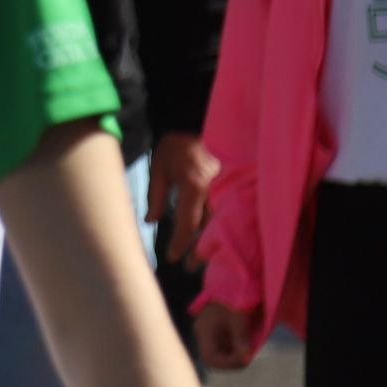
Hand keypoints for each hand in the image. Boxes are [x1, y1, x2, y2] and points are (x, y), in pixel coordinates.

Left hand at [146, 130, 217, 264]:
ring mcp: (229, 187)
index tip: (172, 258)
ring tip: (202, 258)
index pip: (189, 223)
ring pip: (223, 222)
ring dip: (214, 242)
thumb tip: (151, 221)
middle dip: (202, 250)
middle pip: (211, 229)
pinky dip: (222, 227)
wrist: (199, 120)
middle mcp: (216, 188)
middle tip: (190, 266)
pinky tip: (216, 238)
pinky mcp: (236, 185)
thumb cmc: (176, 145)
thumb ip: (155, 195)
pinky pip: (230, 212)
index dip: (180, 244)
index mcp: (196, 184)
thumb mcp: (159, 167)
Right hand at [194, 300, 256, 370]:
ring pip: (220, 353)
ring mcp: (210, 332)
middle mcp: (204, 333)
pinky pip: (224, 346)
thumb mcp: (239, 319)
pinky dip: (235, 349)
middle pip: (214, 358)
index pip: (210, 358)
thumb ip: (241, 339)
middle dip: (232, 361)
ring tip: (249, 351)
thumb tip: (245, 358)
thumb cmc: (235, 298)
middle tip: (248, 358)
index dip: (226, 364)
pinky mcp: (217, 330)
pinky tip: (246, 345)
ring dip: (234, 356)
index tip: (244, 359)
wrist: (234, 281)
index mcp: (204, 330)